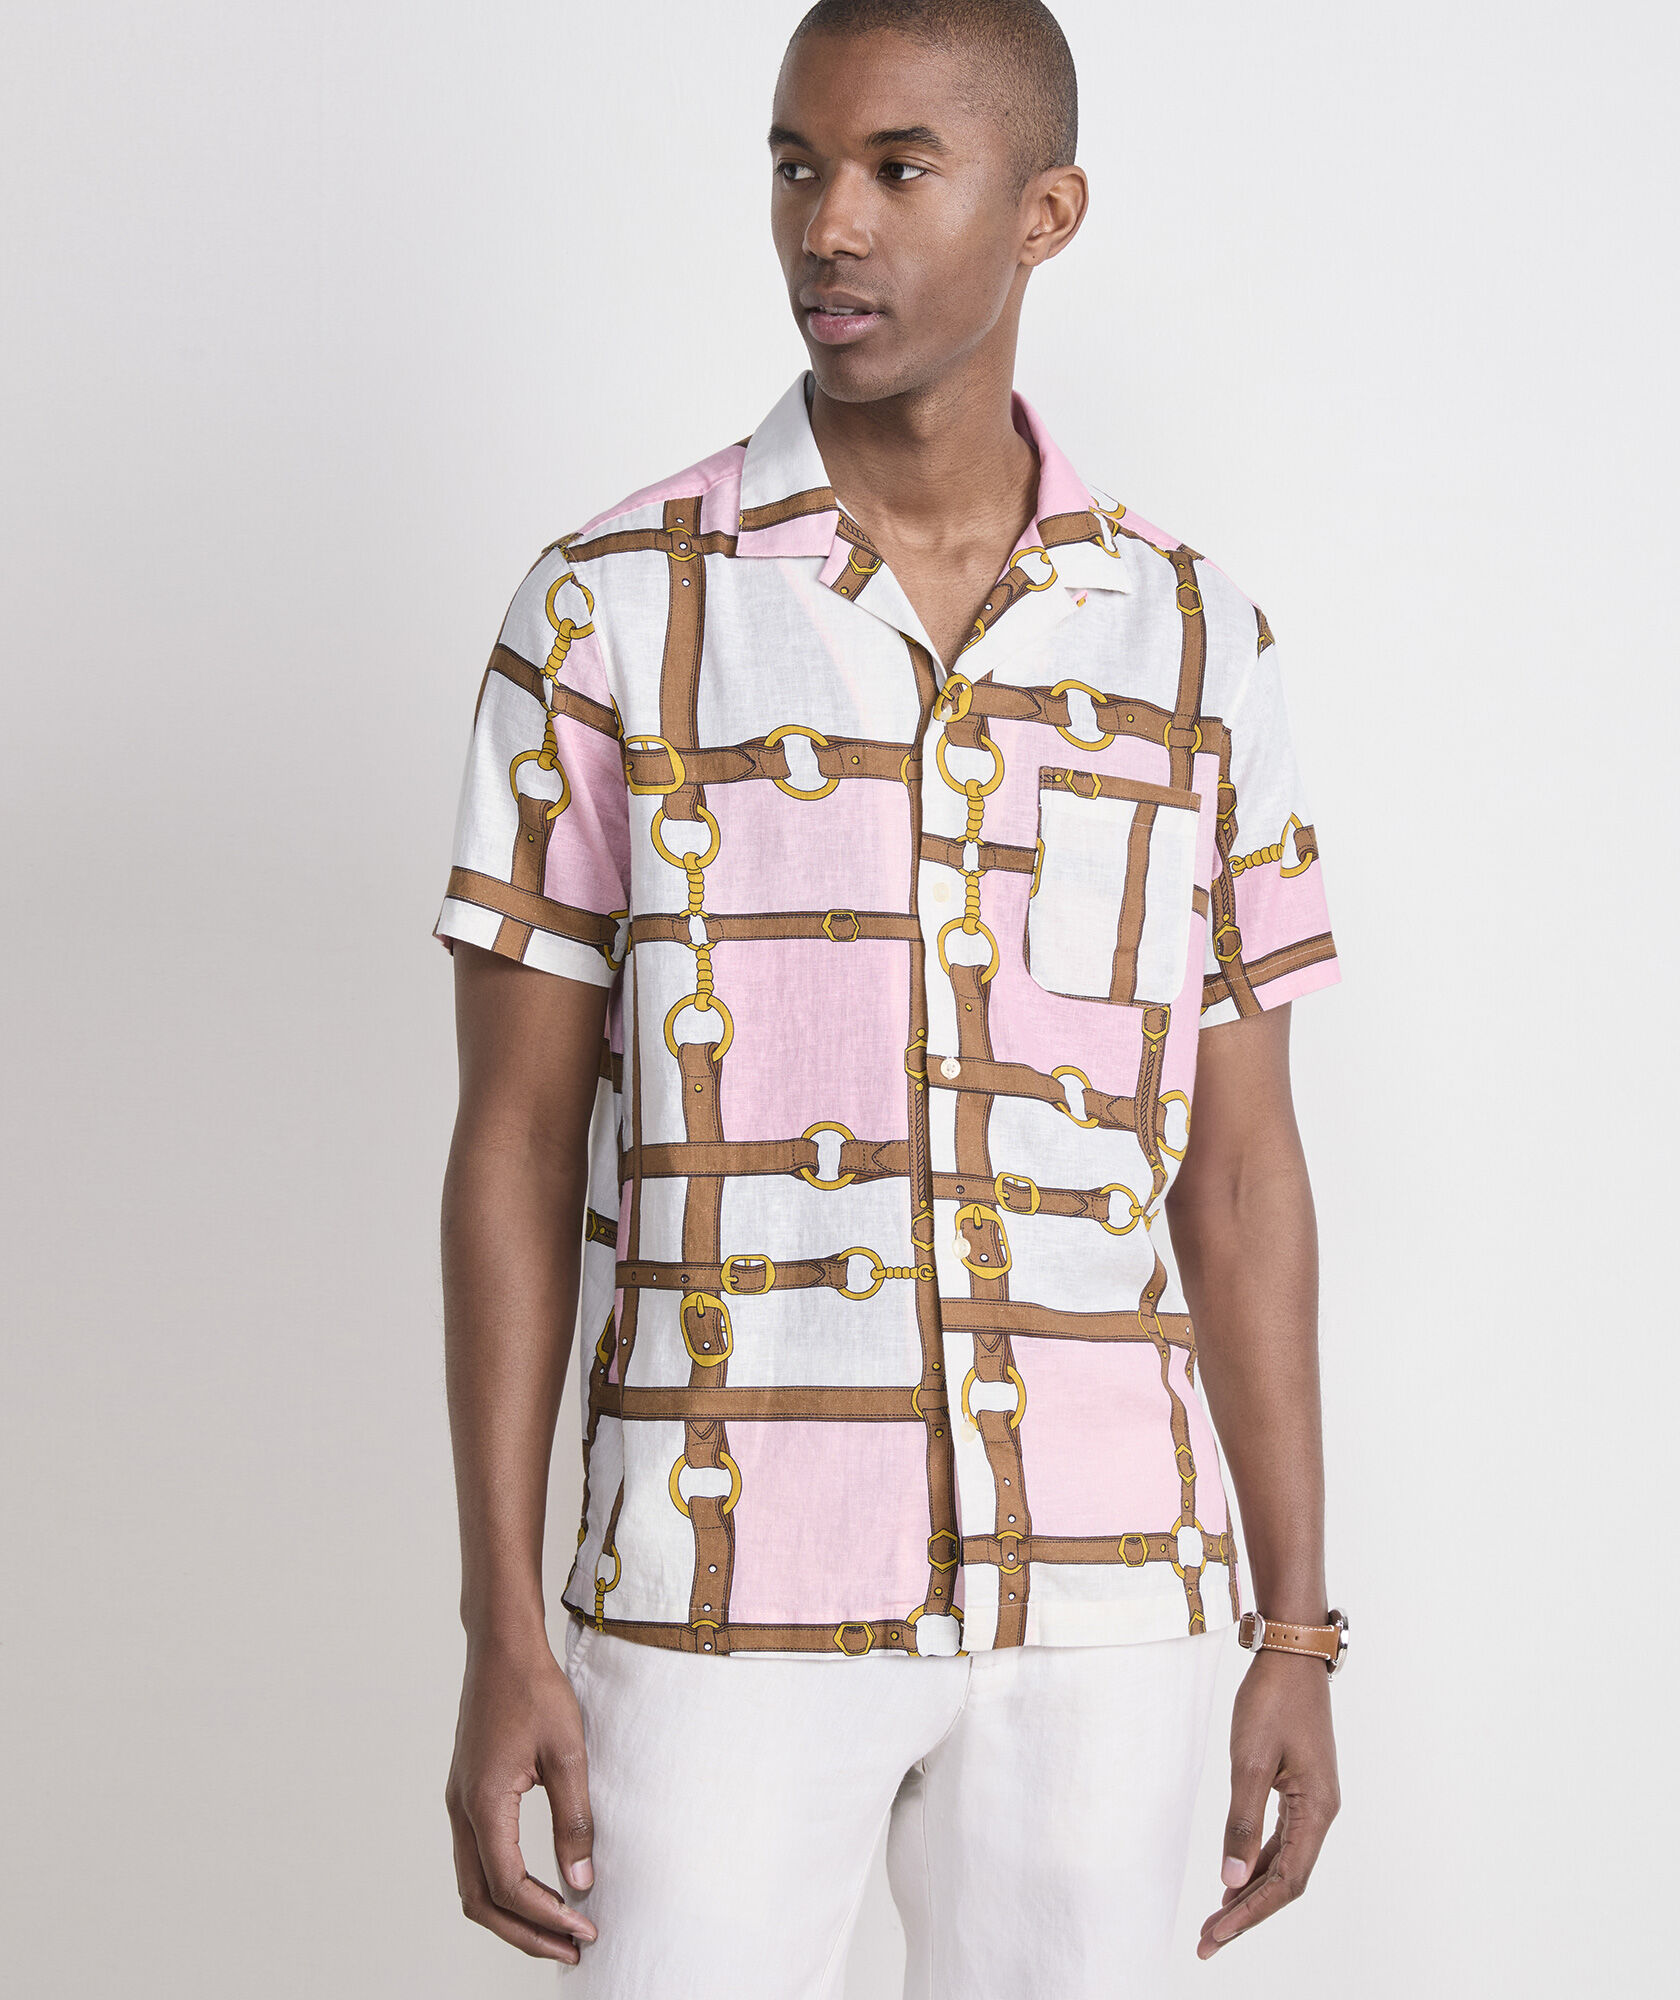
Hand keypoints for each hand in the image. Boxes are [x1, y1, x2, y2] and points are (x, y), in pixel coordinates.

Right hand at [445, 1630, 598, 1962]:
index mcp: (483, 1804)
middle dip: (525, 1932)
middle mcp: (461, 1810)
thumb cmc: (534, 1689)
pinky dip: (502, 1886)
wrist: (501, 1645)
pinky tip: (537, 1887)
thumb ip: (574, 1819)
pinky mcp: (467, 1792)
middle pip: (481, 1900)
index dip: (546, 1916)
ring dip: (512, 1914)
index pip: (509, 1885)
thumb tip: (582, 1881)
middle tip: (570, 1948)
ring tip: (557, 1928)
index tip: (585, 1928)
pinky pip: (475, 1857)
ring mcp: (459, 1802)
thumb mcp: (567, 1752)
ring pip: (473, 1883)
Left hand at [1197, 1649, 1339, 1958]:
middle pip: (1287, 1881)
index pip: (1286, 1882)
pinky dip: (1257, 1861)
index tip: (1217, 1934)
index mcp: (1317, 1810)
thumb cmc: (1272, 1700)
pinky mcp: (1300, 1787)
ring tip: (1216, 1919)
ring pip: (1284, 1862)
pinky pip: (1281, 1840)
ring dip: (1250, 1890)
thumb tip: (1230, 1878)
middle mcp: (1321, 1812)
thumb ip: (1241, 1821)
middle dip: (1247, 1912)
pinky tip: (1235, 1876)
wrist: (1290, 1653)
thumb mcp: (1250, 1759)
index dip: (1251, 1913)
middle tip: (1208, 1940)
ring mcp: (1313, 1800)